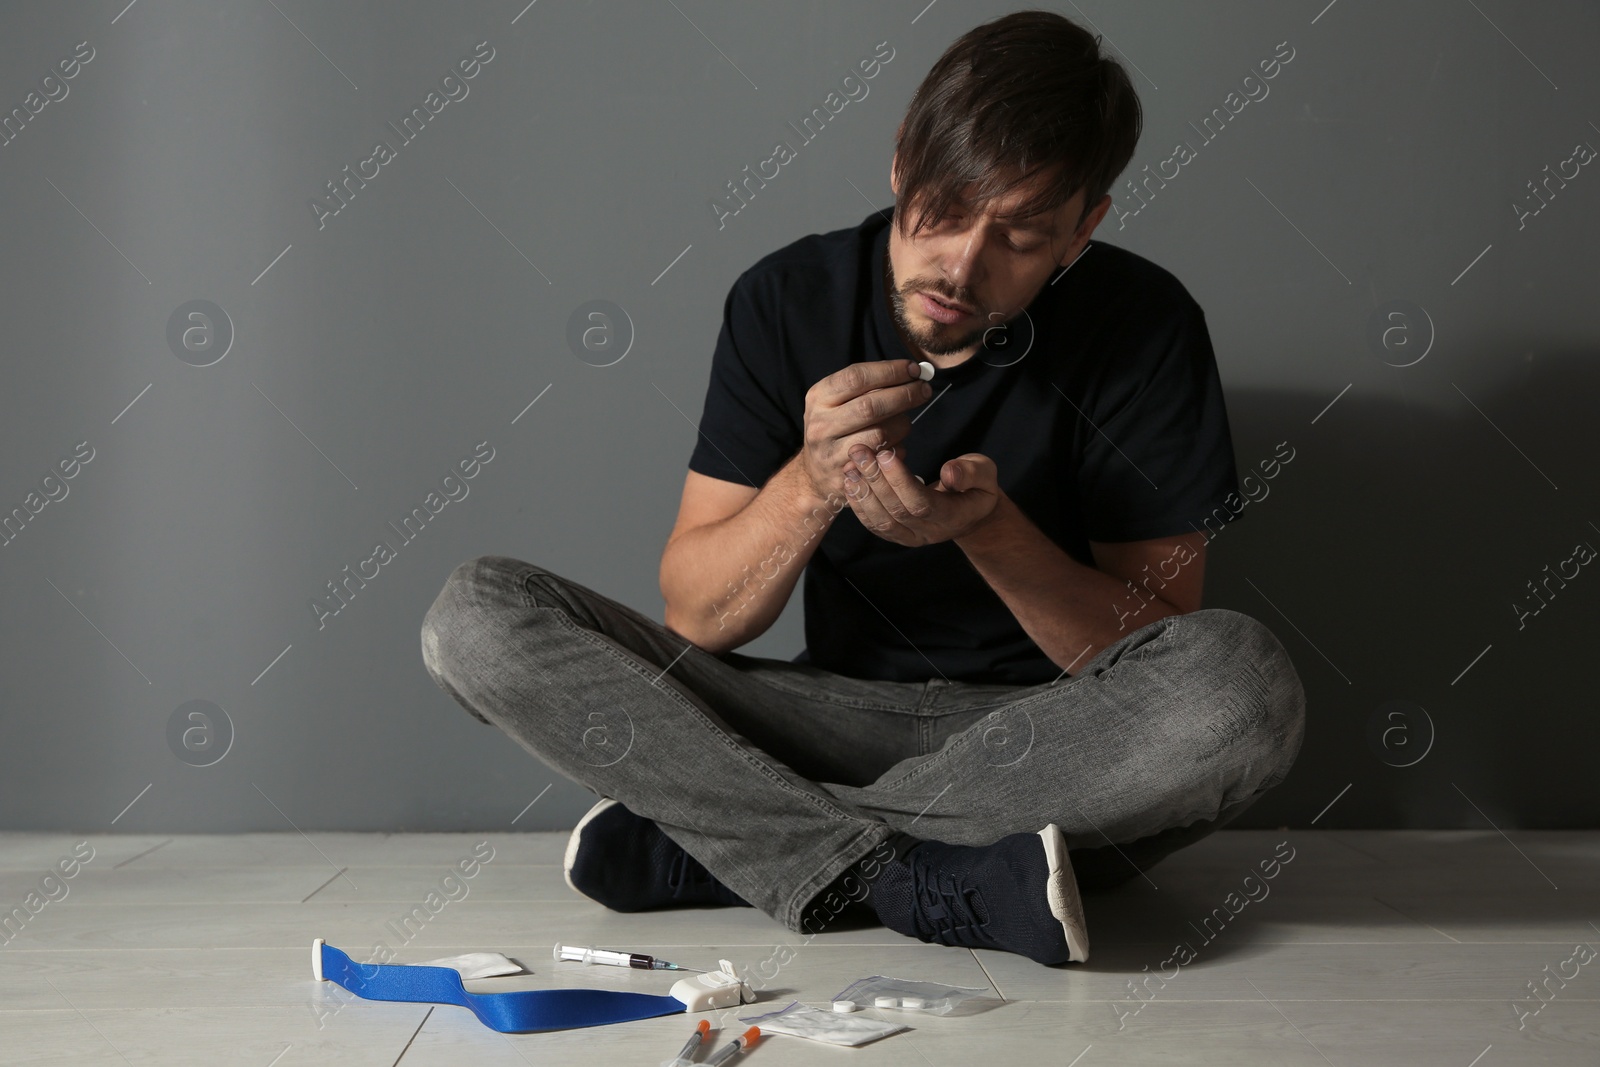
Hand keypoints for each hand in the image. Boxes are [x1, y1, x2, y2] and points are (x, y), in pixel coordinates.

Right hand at [800, 360, 933, 502]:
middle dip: (904, 395)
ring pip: (880, 435)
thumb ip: (869, 386)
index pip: (856, 377)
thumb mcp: (839, 400)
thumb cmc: (837, 427)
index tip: (914, 370)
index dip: (890, 371)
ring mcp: (830, 454)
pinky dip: (897, 450)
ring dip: (902, 425)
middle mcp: (820, 425)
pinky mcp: (845, 478)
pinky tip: (895, 445)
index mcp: (819, 397)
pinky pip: (883, 461)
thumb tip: (911, 373)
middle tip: (924, 390)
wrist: (814, 472)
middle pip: (870, 406)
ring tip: (905, 422)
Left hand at [842, 445, 1001, 546]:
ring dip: (862, 492)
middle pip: (896, 510)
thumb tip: (949, 473)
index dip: (900, 480)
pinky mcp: (897, 535)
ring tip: (850, 465)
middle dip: (875, 479)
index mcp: (953, 518)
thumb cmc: (977, 487)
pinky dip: (858, 504)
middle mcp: (930, 533)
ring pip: (881, 520)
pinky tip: (849, 482)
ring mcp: (911, 538)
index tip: (885, 454)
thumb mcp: (985, 474)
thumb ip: (971, 473)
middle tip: (859, 452)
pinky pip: (874, 524)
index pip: (921, 503)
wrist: (970, 512)